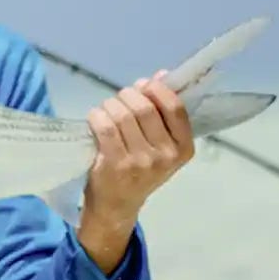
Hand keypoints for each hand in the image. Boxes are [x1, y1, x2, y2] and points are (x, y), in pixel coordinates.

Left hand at [79, 70, 194, 270]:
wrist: (117, 205)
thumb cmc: (139, 168)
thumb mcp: (159, 144)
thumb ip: (161, 111)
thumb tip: (160, 74)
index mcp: (183, 148)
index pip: (175, 108)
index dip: (157, 90)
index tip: (144, 86)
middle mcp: (165, 156)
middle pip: (144, 107)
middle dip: (127, 95)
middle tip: (119, 100)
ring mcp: (141, 161)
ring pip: (122, 114)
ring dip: (109, 105)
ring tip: (106, 111)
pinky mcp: (116, 164)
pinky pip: (105, 126)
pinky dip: (97, 116)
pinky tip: (95, 119)